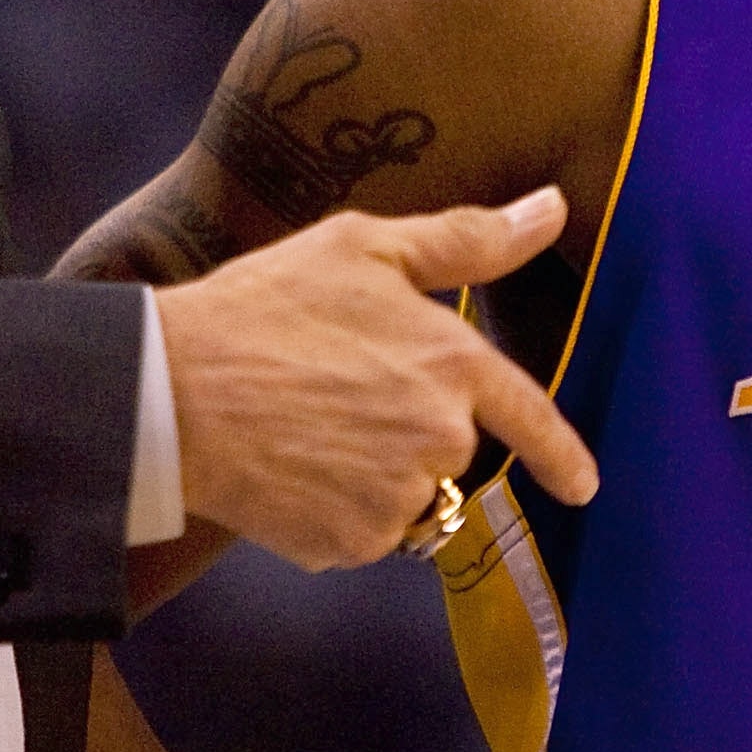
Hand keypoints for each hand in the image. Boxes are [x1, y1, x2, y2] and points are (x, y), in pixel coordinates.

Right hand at [150, 186, 599, 571]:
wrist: (170, 392)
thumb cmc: (263, 306)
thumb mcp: (363, 247)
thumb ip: (468, 239)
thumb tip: (550, 209)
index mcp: (453, 362)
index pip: (530, 416)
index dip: (560, 453)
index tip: (581, 484)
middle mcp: (439, 438)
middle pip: (448, 449)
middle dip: (407, 428)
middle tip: (332, 391)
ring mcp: (395, 497)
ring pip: (402, 493)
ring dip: (370, 471)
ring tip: (301, 424)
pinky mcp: (348, 543)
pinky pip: (357, 531)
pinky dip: (330, 509)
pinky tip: (287, 466)